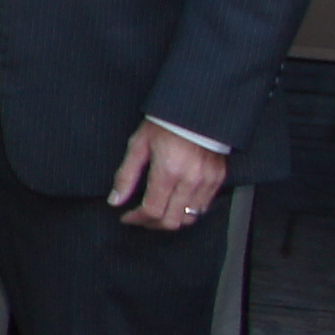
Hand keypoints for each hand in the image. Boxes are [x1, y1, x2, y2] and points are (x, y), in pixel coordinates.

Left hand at [108, 120, 230, 233]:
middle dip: (152, 224)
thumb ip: (126, 175)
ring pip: (190, 218)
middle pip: (171, 221)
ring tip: (156, 214)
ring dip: (171, 221)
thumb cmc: (165, 124)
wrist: (197, 110)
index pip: (152, 210)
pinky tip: (175, 204)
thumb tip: (115, 200)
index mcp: (168, 171)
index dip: (137, 219)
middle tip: (140, 218)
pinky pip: (204, 207)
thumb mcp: (139, 145)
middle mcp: (190, 180)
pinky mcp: (219, 178)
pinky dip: (188, 211)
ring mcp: (207, 181)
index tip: (127, 217)